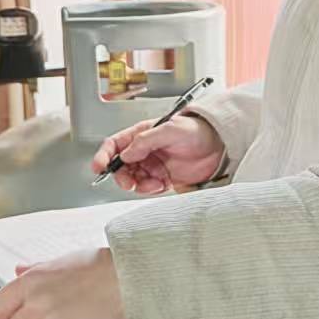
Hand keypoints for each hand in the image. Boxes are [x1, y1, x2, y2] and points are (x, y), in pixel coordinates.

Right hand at [93, 114, 224, 193]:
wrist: (220, 145)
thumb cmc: (197, 130)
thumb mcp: (171, 129)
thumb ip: (146, 140)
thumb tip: (126, 153)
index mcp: (142, 134)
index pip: (115, 144)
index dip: (104, 155)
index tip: (99, 167)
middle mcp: (144, 150)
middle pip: (120, 165)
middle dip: (121, 175)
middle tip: (128, 182)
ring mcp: (153, 165)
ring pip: (133, 179)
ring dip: (138, 184)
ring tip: (153, 183)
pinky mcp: (163, 178)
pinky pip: (147, 187)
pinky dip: (149, 189)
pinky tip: (160, 185)